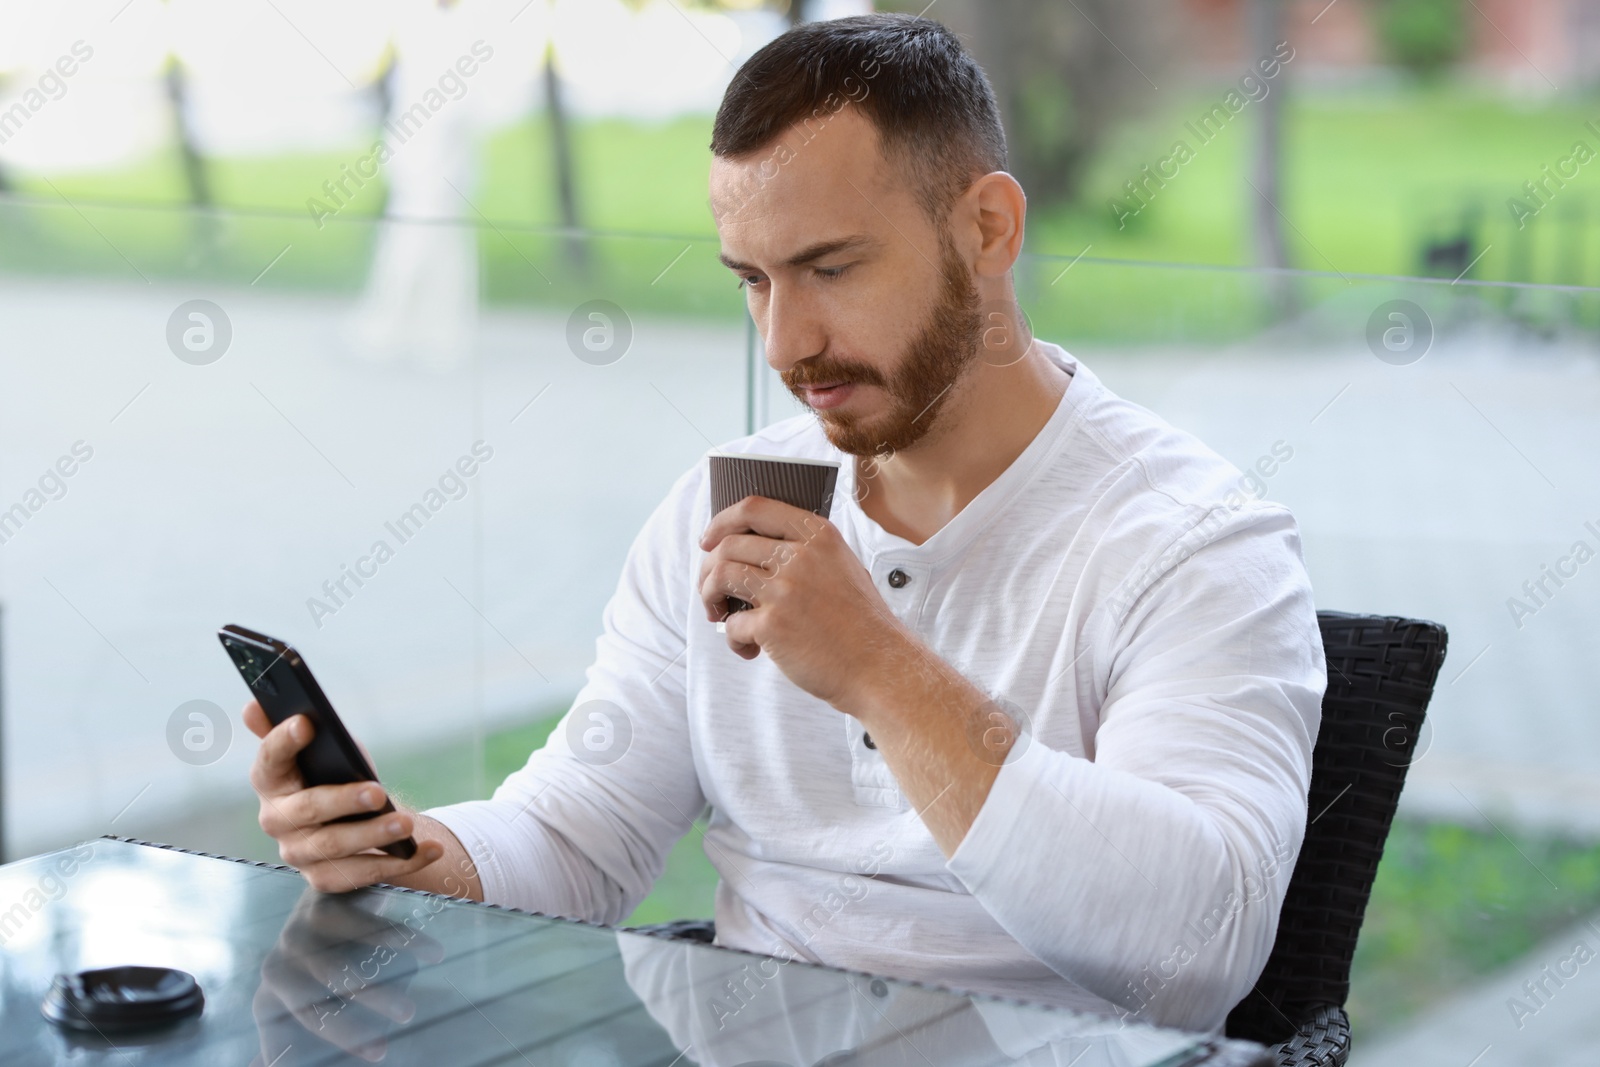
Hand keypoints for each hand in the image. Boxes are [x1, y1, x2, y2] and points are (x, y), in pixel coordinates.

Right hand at [245, 701, 444, 892]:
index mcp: (271, 780)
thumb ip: (293, 728)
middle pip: (308, 810)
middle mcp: (276, 820)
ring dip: (374, 835)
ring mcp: (299, 853)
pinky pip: (364, 874)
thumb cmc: (334, 776)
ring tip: (406, 824)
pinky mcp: (325, 878)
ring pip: (335, 847)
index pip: (269, 760)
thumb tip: (254, 705)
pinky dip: (403, 863)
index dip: (283, 741)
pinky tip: (430, 848)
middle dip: (344, 801)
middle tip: (378, 793)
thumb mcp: (324, 748)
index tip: (305, 722)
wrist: (354, 822)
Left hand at [252, 887, 444, 1063]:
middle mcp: (276, 969)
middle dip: (347, 1032)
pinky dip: (404, 943)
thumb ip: (301, 1038)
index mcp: (269, 999)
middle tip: (382, 1052)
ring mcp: (296, 934)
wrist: (327, 895)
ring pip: (337, 972)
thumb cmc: (322, 961)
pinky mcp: (325, 905)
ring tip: (408, 1014)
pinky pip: (369, 929)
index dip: (325, 1051)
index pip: (288, 1038)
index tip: (366, 1060)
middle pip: (310, 1008)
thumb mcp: (306, 1000)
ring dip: (374, 996)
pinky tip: (434, 954)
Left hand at [697, 496, 915, 709]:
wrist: (880, 667)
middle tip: (712, 592)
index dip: (722, 522)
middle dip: (708, 570)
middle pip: (728, 545)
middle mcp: (800, 556)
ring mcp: (785, 589)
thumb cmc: (860, 624)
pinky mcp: (773, 624)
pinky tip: (750, 650)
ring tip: (719, 615)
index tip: (708, 541)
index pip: (754, 508)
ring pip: (720, 576)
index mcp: (818, 535)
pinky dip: (733, 640)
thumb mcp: (843, 568)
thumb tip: (749, 552)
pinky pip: (731, 624)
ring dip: (709, 598)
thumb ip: (805, 552)